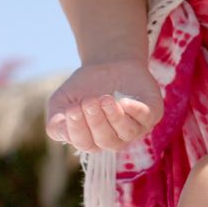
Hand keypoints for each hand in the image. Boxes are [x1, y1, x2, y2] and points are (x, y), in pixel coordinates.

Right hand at [45, 59, 164, 151]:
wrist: (109, 63)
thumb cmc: (84, 87)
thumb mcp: (61, 102)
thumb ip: (56, 121)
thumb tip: (61, 132)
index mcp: (93, 139)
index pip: (86, 143)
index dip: (78, 130)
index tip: (72, 109)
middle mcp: (116, 138)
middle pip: (106, 140)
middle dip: (96, 122)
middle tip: (88, 101)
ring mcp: (136, 127)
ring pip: (127, 132)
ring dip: (114, 117)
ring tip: (104, 99)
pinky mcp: (152, 112)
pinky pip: (147, 118)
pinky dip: (137, 112)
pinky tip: (125, 102)